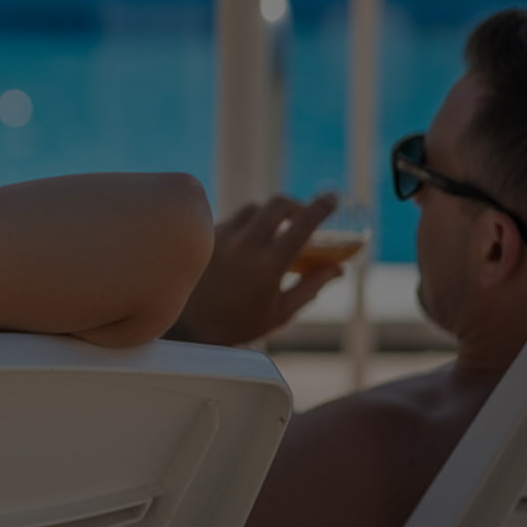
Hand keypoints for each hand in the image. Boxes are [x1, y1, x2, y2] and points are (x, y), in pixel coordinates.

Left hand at [169, 194, 345, 346]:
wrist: (187, 327)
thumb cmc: (239, 324)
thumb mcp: (282, 312)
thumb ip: (312, 287)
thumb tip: (340, 269)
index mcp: (269, 264)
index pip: (303, 224)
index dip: (321, 207)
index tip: (331, 198)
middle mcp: (245, 244)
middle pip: (277, 203)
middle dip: (295, 206)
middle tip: (301, 218)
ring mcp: (222, 238)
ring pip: (253, 208)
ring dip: (269, 214)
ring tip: (274, 233)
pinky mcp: (205, 237)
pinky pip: (232, 219)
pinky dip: (247, 224)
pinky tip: (248, 243)